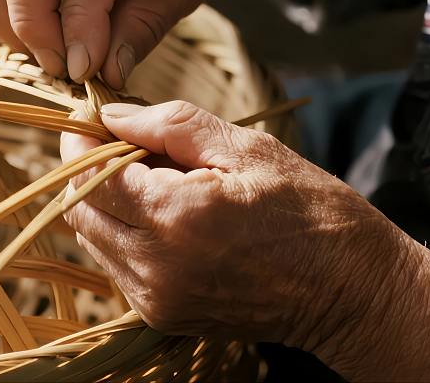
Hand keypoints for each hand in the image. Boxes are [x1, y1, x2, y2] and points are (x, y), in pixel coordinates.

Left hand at [62, 101, 393, 343]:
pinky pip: (117, 266)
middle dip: (89, 171)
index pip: (89, 175)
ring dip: (108, 204)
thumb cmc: (309, 211)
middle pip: (79, 210)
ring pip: (93, 238)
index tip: (90, 122)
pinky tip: (168, 218)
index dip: (80, 143)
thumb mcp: (246, 147)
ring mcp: (155, 299)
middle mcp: (155, 265)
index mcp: (177, 216)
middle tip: (125, 147)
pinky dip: (126, 234)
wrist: (350, 291)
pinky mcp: (161, 317)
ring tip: (157, 183)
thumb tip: (111, 114)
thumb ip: (170, 125)